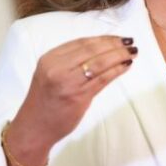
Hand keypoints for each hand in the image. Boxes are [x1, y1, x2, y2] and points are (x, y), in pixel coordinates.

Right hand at [4, 36, 136, 165]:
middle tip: (129, 41)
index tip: (117, 37)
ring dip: (119, 55)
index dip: (103, 38)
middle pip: (92, 49)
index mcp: (50, 59)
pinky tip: (126, 66)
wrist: (34, 128)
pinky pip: (102, 79)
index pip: (82, 42)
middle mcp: (58, 68)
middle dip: (114, 44)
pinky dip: (116, 70)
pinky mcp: (78, 97)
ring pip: (100, 63)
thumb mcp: (49, 73)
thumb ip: (68, 60)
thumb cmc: (44, 101)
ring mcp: (68, 82)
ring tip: (132, 52)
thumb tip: (101, 48)